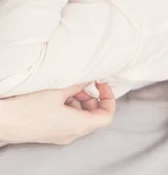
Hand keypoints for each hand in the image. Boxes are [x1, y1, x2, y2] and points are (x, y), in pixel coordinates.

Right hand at [0, 83, 115, 144]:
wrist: (4, 121)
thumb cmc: (29, 108)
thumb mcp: (58, 92)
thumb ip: (77, 85)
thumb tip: (88, 80)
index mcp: (79, 125)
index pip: (107, 116)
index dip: (109, 98)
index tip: (101, 84)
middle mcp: (73, 134)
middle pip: (95, 116)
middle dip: (92, 98)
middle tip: (82, 84)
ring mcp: (62, 135)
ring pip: (82, 118)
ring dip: (80, 101)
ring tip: (67, 89)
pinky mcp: (53, 134)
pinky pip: (70, 121)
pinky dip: (69, 107)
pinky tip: (58, 96)